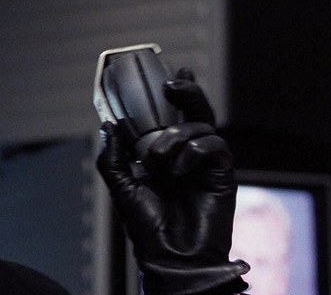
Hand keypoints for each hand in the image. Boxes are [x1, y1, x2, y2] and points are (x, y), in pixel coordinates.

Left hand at [97, 69, 248, 294]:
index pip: (171, 116)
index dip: (174, 94)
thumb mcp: (122, 186)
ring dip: (176, 136)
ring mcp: (206, 163)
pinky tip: (180, 168)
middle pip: (195, 111)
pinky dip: (194, 150)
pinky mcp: (222, 174)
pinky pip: (215, 145)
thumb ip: (114, 155)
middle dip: (186, 91)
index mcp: (164, 155)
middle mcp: (187, 155)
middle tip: (172, 84)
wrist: (171, 256)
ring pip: (202, 125)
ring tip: (159, 159)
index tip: (168, 74)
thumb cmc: (147, 226)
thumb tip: (108, 124)